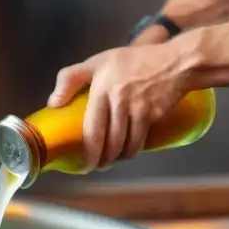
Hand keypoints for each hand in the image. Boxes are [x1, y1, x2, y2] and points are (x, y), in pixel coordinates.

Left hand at [47, 43, 191, 169]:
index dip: (88, 149)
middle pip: (107, 140)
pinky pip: (139, 140)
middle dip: (101, 159)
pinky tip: (128, 153)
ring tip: (110, 161)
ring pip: (124, 143)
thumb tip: (52, 103)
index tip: (83, 162)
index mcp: (100, 89)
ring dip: (117, 157)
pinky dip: (132, 150)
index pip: (91, 126)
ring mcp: (137, 108)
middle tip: (97, 166)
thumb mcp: (98, 62)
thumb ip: (70, 78)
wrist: (175, 62)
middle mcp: (117, 100)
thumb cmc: (132, 61)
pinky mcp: (152, 115)